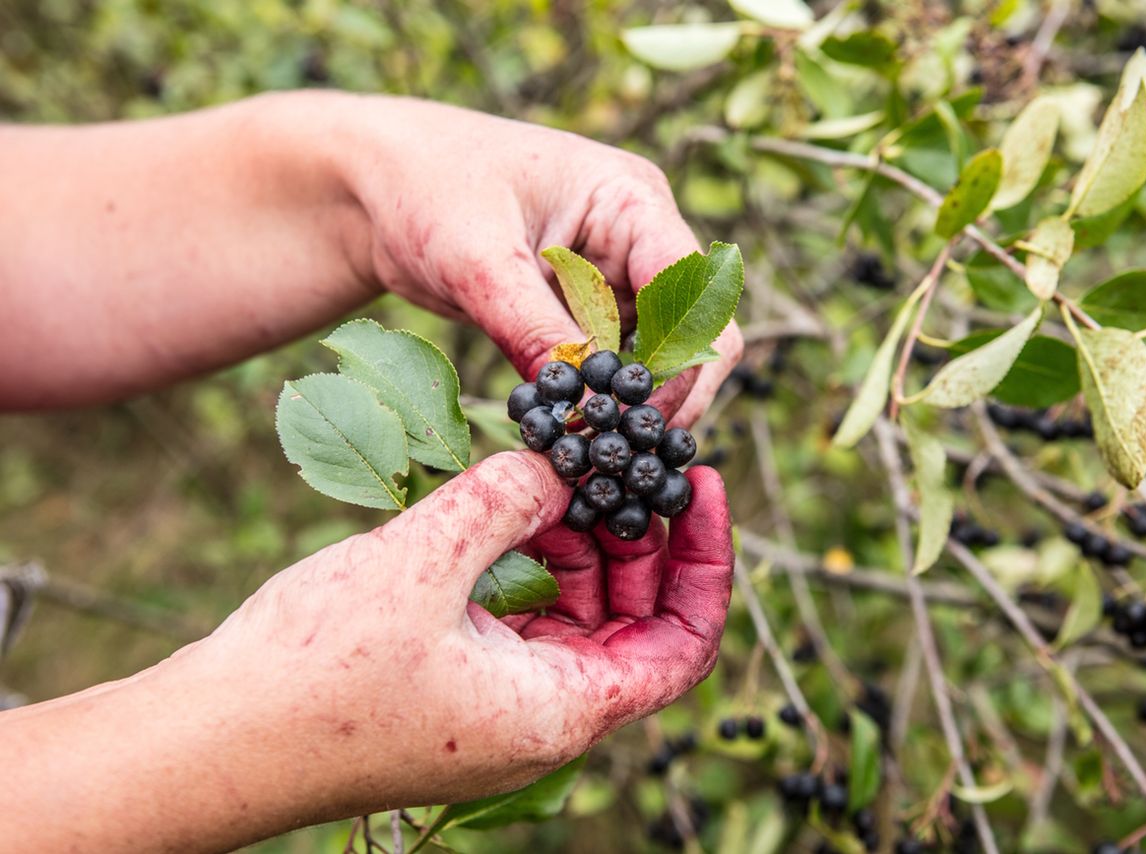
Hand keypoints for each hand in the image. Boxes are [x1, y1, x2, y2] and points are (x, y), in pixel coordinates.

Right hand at [196, 450, 732, 816]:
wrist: (209, 743)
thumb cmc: (313, 676)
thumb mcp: (422, 562)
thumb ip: (503, 500)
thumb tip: (558, 461)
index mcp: (559, 713)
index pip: (683, 644)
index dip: (707, 562)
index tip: (700, 485)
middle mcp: (541, 720)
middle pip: (635, 625)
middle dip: (638, 539)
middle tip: (626, 460)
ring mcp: (496, 707)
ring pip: (576, 618)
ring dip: (579, 545)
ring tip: (563, 471)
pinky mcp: (454, 687)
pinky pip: (521, 620)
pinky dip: (528, 563)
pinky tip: (508, 505)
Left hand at [335, 96, 742, 426]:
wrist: (378, 187)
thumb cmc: (425, 188)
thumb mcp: (477, 260)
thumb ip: (531, 328)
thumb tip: (576, 406)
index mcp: (630, 200)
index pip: (689, 291)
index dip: (678, 361)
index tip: (633, 418)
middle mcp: (637, 238)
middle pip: (691, 332)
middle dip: (662, 395)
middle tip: (618, 455)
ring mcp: (615, 277)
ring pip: (656, 359)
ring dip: (629, 405)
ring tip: (590, 453)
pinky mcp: (586, 311)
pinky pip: (612, 367)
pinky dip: (597, 401)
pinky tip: (570, 434)